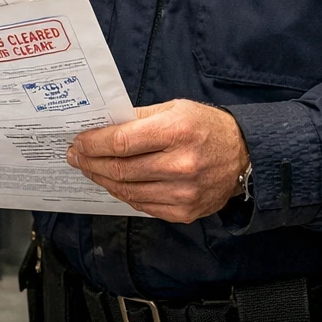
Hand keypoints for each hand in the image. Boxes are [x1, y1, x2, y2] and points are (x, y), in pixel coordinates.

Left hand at [66, 100, 248, 222]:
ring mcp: (183, 193)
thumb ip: (138, 118)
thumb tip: (102, 127)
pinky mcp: (184, 212)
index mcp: (177, 132)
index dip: (94, 143)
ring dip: (102, 180)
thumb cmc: (207, 128)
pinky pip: (142, 205)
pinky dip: (123, 194)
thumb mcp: (175, 109)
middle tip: (76, 157)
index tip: (78, 142)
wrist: (245, 157)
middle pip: (120, 169)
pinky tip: (114, 183)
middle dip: (91, 163)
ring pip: (127, 191)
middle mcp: (180, 165)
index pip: (122, 141)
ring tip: (90, 169)